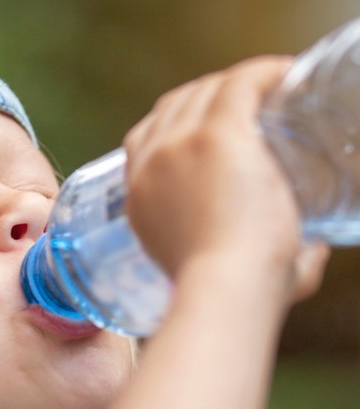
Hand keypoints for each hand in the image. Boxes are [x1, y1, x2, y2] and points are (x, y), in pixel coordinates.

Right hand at [123, 56, 328, 304]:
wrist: (224, 288)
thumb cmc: (227, 294)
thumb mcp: (224, 271)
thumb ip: (248, 260)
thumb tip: (310, 255)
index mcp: (138, 196)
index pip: (144, 139)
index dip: (175, 124)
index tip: (208, 127)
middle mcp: (151, 165)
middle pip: (174, 106)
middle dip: (207, 98)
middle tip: (250, 107)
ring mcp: (179, 146)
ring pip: (205, 91)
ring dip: (237, 84)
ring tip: (270, 90)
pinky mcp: (216, 133)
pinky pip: (240, 83)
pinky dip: (264, 74)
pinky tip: (286, 76)